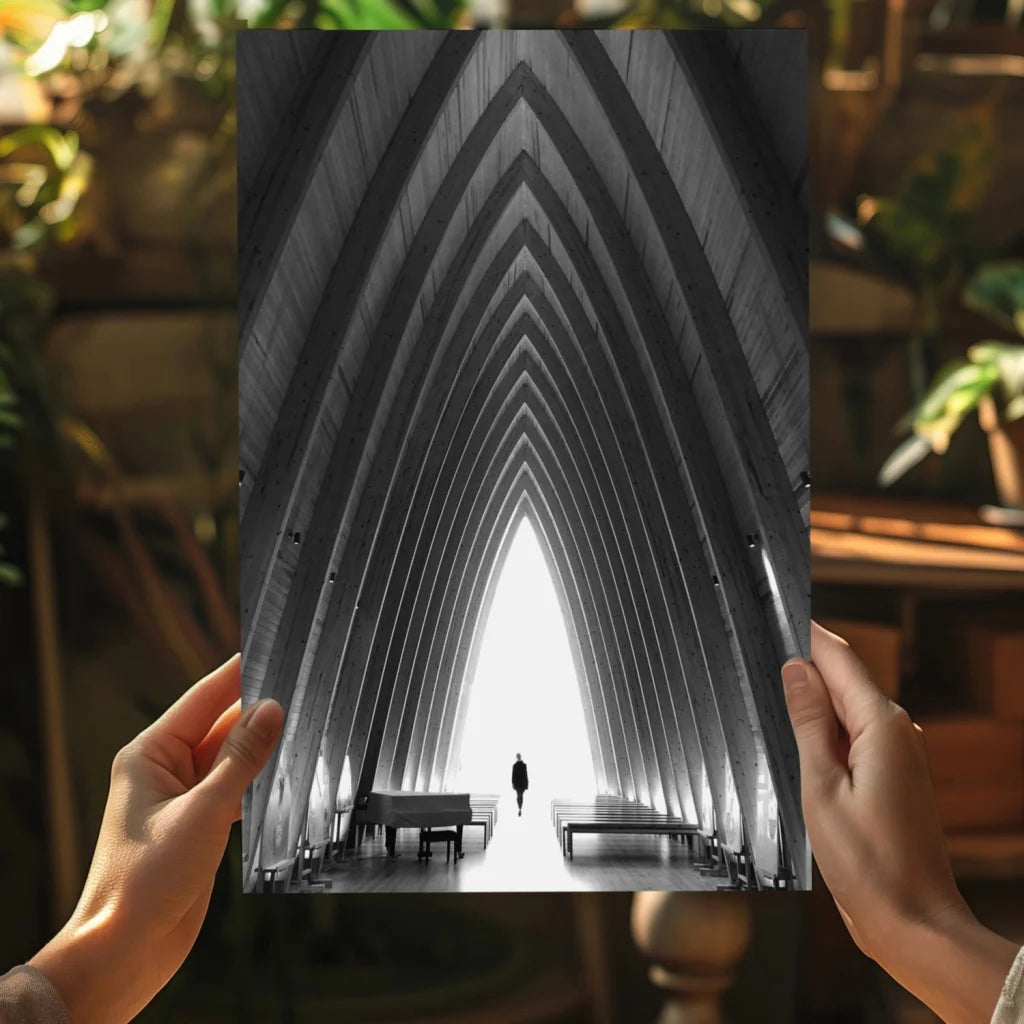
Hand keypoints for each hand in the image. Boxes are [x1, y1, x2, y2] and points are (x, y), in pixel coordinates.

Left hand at [30, 655, 283, 1023]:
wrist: (125, 948)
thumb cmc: (147, 879)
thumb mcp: (204, 809)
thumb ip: (241, 757)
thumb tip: (272, 709)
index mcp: (150, 754)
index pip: (203, 698)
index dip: (238, 673)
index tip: (273, 649)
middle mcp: (164, 770)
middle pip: (220, 726)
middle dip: (258, 713)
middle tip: (305, 692)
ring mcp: (181, 799)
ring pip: (229, 759)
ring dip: (260, 750)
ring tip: (305, 729)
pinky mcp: (197, 826)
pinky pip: (233, 789)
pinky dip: (257, 782)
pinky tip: (285, 777)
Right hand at [783, 622, 1017, 1023]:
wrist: (913, 923)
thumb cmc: (869, 865)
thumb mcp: (820, 786)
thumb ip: (807, 722)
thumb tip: (795, 669)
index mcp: (883, 727)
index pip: (839, 657)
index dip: (807, 633)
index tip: (777, 611)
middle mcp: (898, 733)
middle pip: (843, 680)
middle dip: (804, 667)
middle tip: (758, 656)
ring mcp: (900, 756)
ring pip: (847, 710)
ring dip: (812, 703)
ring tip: (771, 701)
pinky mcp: (894, 779)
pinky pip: (854, 737)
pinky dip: (825, 733)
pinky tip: (798, 745)